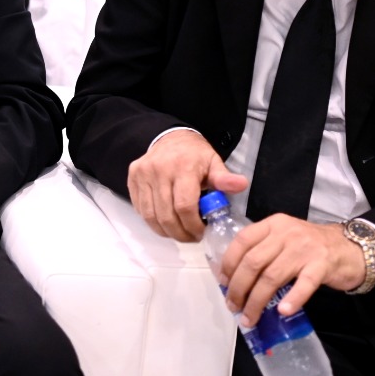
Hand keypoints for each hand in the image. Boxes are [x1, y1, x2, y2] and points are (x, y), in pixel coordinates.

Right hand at [126, 129, 247, 240]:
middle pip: (166, 215)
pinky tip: (165, 222)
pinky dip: (153, 222)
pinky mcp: (132, 179)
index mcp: (182, 167)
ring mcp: (142, 175)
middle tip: (191, 237)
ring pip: (151, 216)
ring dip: (166, 231)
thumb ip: (224, 178)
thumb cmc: (195, 155)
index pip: (185, 206)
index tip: (201, 232)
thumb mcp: (214, 163)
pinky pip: (141, 209)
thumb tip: (242, 184)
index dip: (193, 225)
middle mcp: (159, 170)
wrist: (170, 138)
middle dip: (180, 233)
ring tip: (179, 233)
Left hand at [217, 215, 374, 324]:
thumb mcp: (284, 239)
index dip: (228, 263)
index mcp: (272, 225)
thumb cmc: (312, 247)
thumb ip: (263, 251)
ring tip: (250, 317)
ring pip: (272, 276)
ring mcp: (305, 248)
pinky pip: (304, 284)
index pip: (242, 241)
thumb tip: (235, 279)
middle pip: (253, 262)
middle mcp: (286, 233)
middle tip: (233, 306)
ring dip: (257, 301)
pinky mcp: (322, 265)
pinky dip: (292, 299)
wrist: (351, 247)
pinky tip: (283, 312)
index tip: (223, 283)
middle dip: (238, 288)